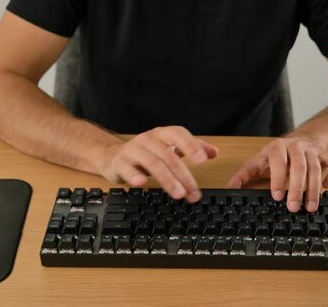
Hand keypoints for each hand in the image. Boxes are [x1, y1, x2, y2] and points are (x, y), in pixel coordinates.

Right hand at [96, 126, 217, 202]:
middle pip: (168, 155)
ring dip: (167, 179)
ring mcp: (132, 150)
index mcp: (161, 134)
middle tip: (193, 191)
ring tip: (178, 194)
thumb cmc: (146, 153)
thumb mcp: (169, 148)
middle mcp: (148, 140)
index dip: (190, 145)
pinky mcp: (119, 163)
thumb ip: (192, 148)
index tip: (203, 160)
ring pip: (152, 163)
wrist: (112, 156)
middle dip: (183, 174)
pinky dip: (134, 175)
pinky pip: (127, 168)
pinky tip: (142, 183)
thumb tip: (214, 152)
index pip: (178, 134)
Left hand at [226, 138, 327, 212]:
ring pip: (317, 167)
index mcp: (277, 148)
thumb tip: (228, 190)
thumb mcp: (255, 164)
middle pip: (299, 166)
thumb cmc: (274, 157)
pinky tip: (327, 187)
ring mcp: (313, 151)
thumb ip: (242, 177)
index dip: (278, 177)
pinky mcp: (326, 155)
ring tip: (310, 207)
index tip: (276, 196)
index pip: (278, 160)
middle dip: (297, 188)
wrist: (298, 141)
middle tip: (294, 207)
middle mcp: (296, 147)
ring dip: (314, 189)